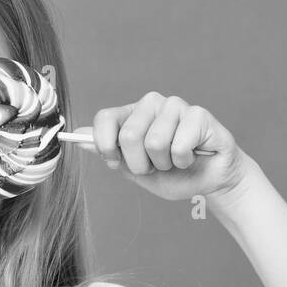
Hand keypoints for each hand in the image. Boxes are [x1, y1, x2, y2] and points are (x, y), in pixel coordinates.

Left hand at [77, 91, 248, 201]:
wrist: (208, 181)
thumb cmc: (173, 174)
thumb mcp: (133, 169)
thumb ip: (108, 152)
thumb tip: (78, 136)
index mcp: (131, 115)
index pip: (105, 118)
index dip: (105, 146)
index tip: (116, 162)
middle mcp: (151, 104)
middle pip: (129, 136)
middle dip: (141, 164)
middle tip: (156, 166)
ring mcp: (175, 106)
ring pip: (154, 142)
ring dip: (165, 164)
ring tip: (175, 161)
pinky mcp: (199, 114)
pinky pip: (179, 146)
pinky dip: (184, 161)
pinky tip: (192, 155)